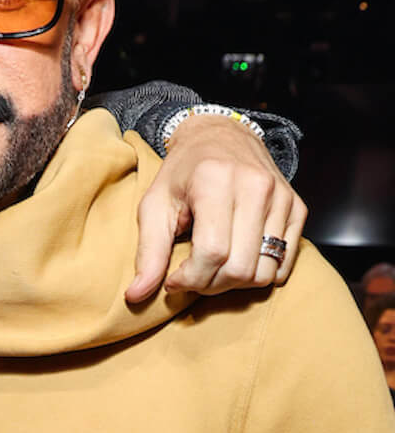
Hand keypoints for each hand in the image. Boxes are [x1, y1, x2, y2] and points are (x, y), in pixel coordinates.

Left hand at [127, 116, 305, 301]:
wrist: (221, 137)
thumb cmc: (184, 172)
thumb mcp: (154, 206)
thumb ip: (148, 252)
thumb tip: (136, 295)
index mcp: (216, 182)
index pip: (212, 253)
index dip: (190, 279)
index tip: (173, 280)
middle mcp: (255, 187)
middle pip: (240, 269)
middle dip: (210, 285)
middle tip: (193, 275)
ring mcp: (281, 198)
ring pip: (264, 272)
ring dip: (235, 283)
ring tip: (215, 267)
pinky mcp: (297, 207)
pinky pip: (284, 263)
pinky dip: (260, 273)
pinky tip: (238, 258)